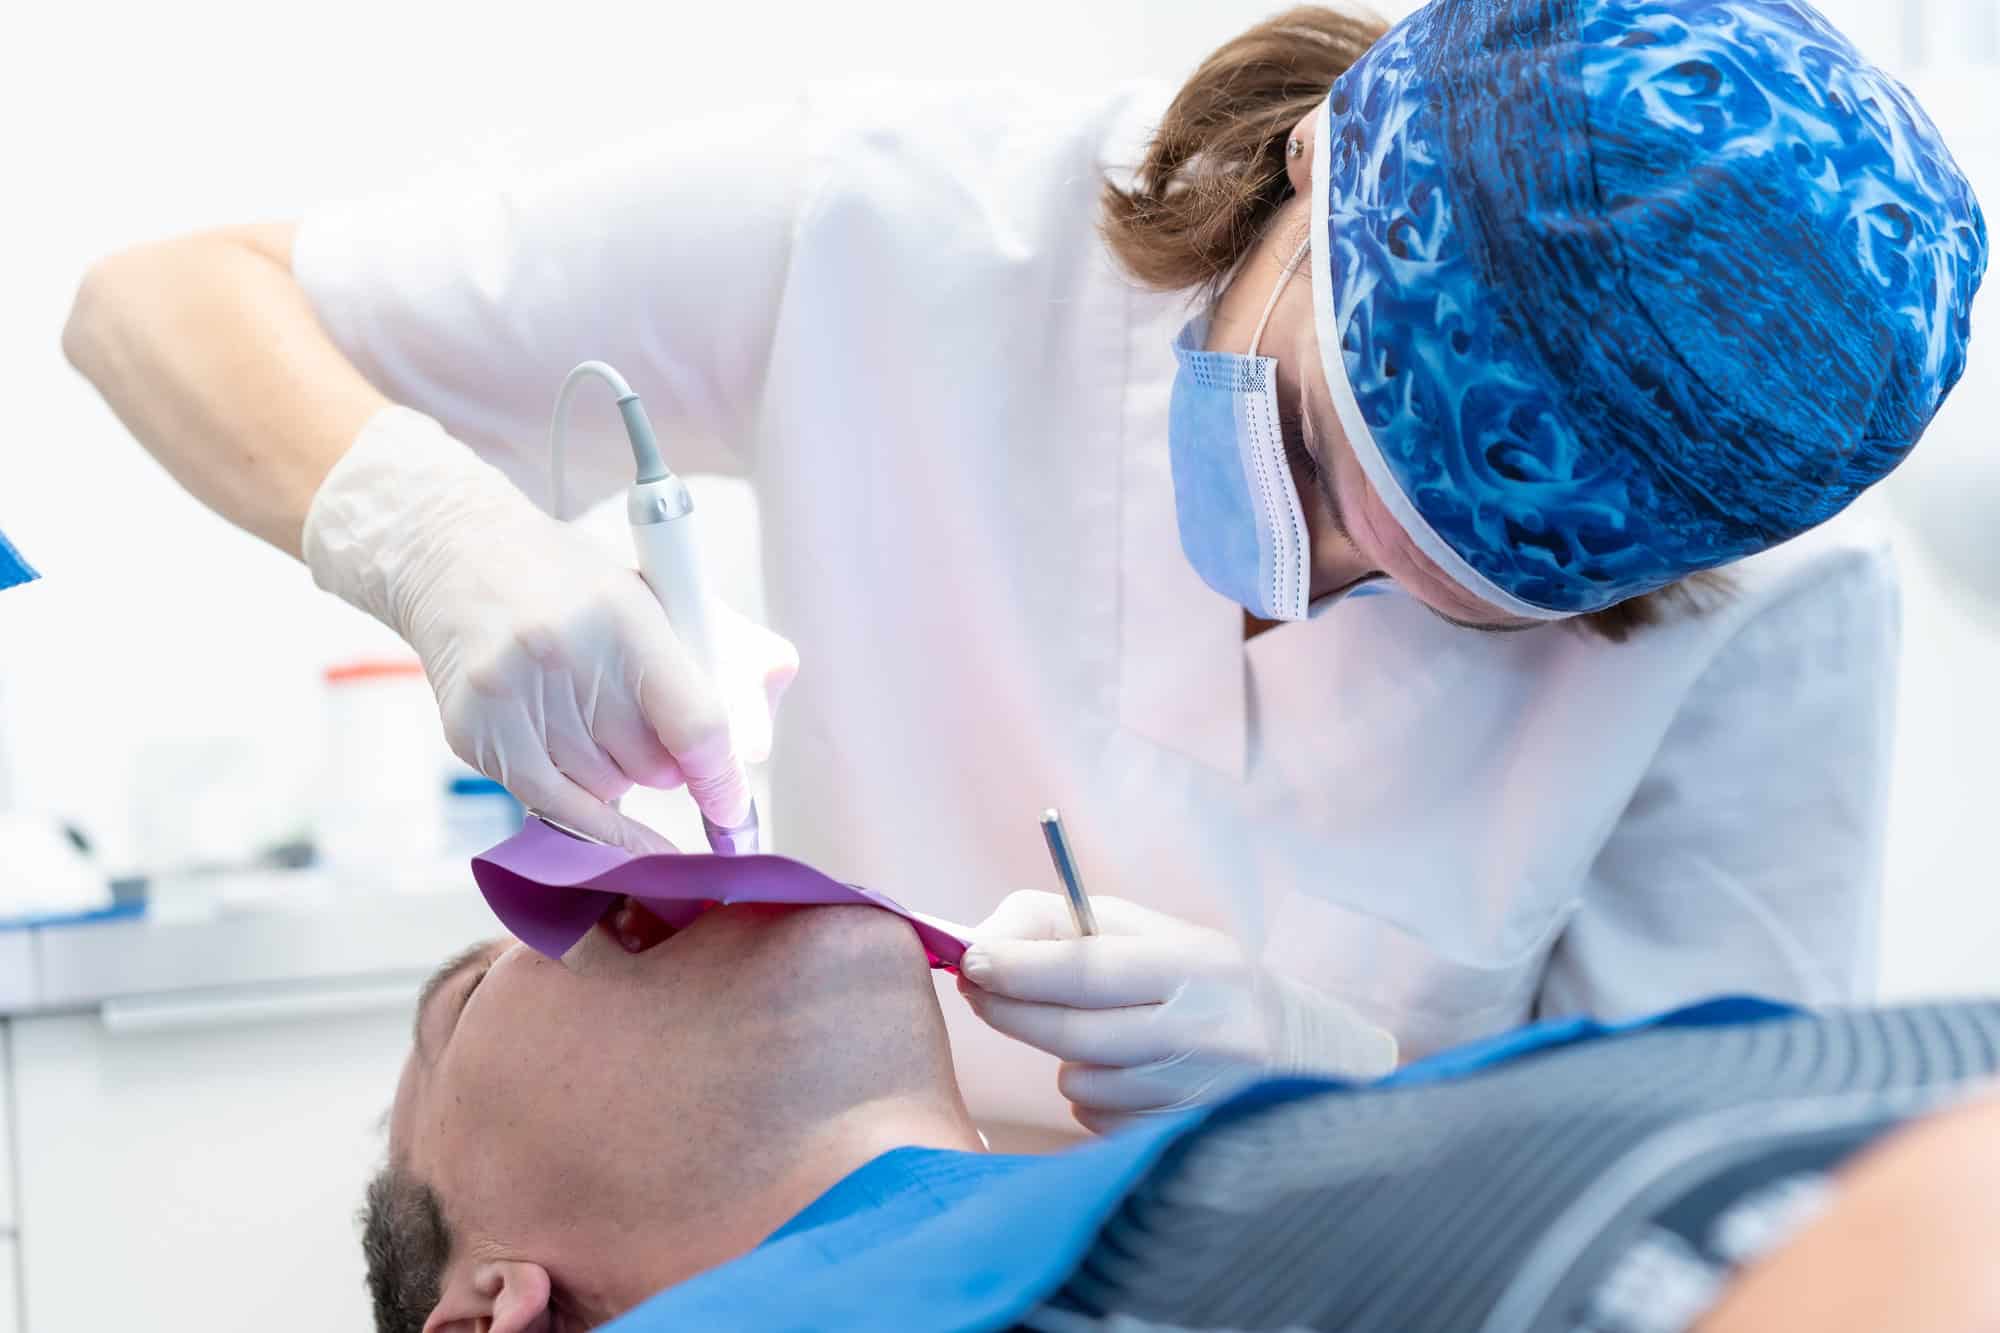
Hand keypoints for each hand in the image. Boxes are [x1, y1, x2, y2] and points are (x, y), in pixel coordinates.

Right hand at [304, 407, 797, 850]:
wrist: (456, 556)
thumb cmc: (571, 584)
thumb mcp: (652, 592)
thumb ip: (722, 648)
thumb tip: (762, 722)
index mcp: (624, 615)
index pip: (695, 723)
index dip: (722, 780)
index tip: (736, 810)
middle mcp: (564, 656)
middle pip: (651, 766)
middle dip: (667, 765)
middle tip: (651, 732)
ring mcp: (511, 698)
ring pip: (605, 790)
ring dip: (619, 778)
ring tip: (597, 726)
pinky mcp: (474, 732)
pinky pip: (554, 808)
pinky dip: (594, 824)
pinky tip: (620, 835)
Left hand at [957, 891, 1397, 1132]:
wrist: (1304, 1057)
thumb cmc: (1206, 984)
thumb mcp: (1160, 936)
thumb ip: (1077, 929)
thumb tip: (988, 940)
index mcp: (1197, 967)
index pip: (1087, 969)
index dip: (1019, 967)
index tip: (972, 959)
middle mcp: (1203, 1033)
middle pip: (1073, 1032)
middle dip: (1010, 1009)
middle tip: (977, 990)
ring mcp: (1196, 1094)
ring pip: (1080, 1083)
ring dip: (1062, 1058)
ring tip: (1088, 1034)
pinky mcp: (1184, 1137)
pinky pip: (1097, 1121)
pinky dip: (1089, 1098)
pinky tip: (1119, 1076)